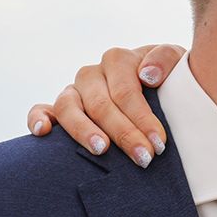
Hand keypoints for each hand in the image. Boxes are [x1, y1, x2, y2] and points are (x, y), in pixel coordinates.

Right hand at [27, 44, 184, 165]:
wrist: (162, 88)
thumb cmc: (171, 80)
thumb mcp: (178, 64)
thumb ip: (166, 58)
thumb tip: (146, 75)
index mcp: (119, 60)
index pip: (126, 91)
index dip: (142, 118)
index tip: (159, 144)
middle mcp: (92, 74)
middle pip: (101, 104)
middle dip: (123, 133)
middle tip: (143, 157)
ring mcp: (73, 91)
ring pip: (68, 106)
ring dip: (83, 130)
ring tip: (101, 149)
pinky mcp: (58, 108)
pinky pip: (41, 110)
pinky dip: (38, 119)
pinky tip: (44, 133)